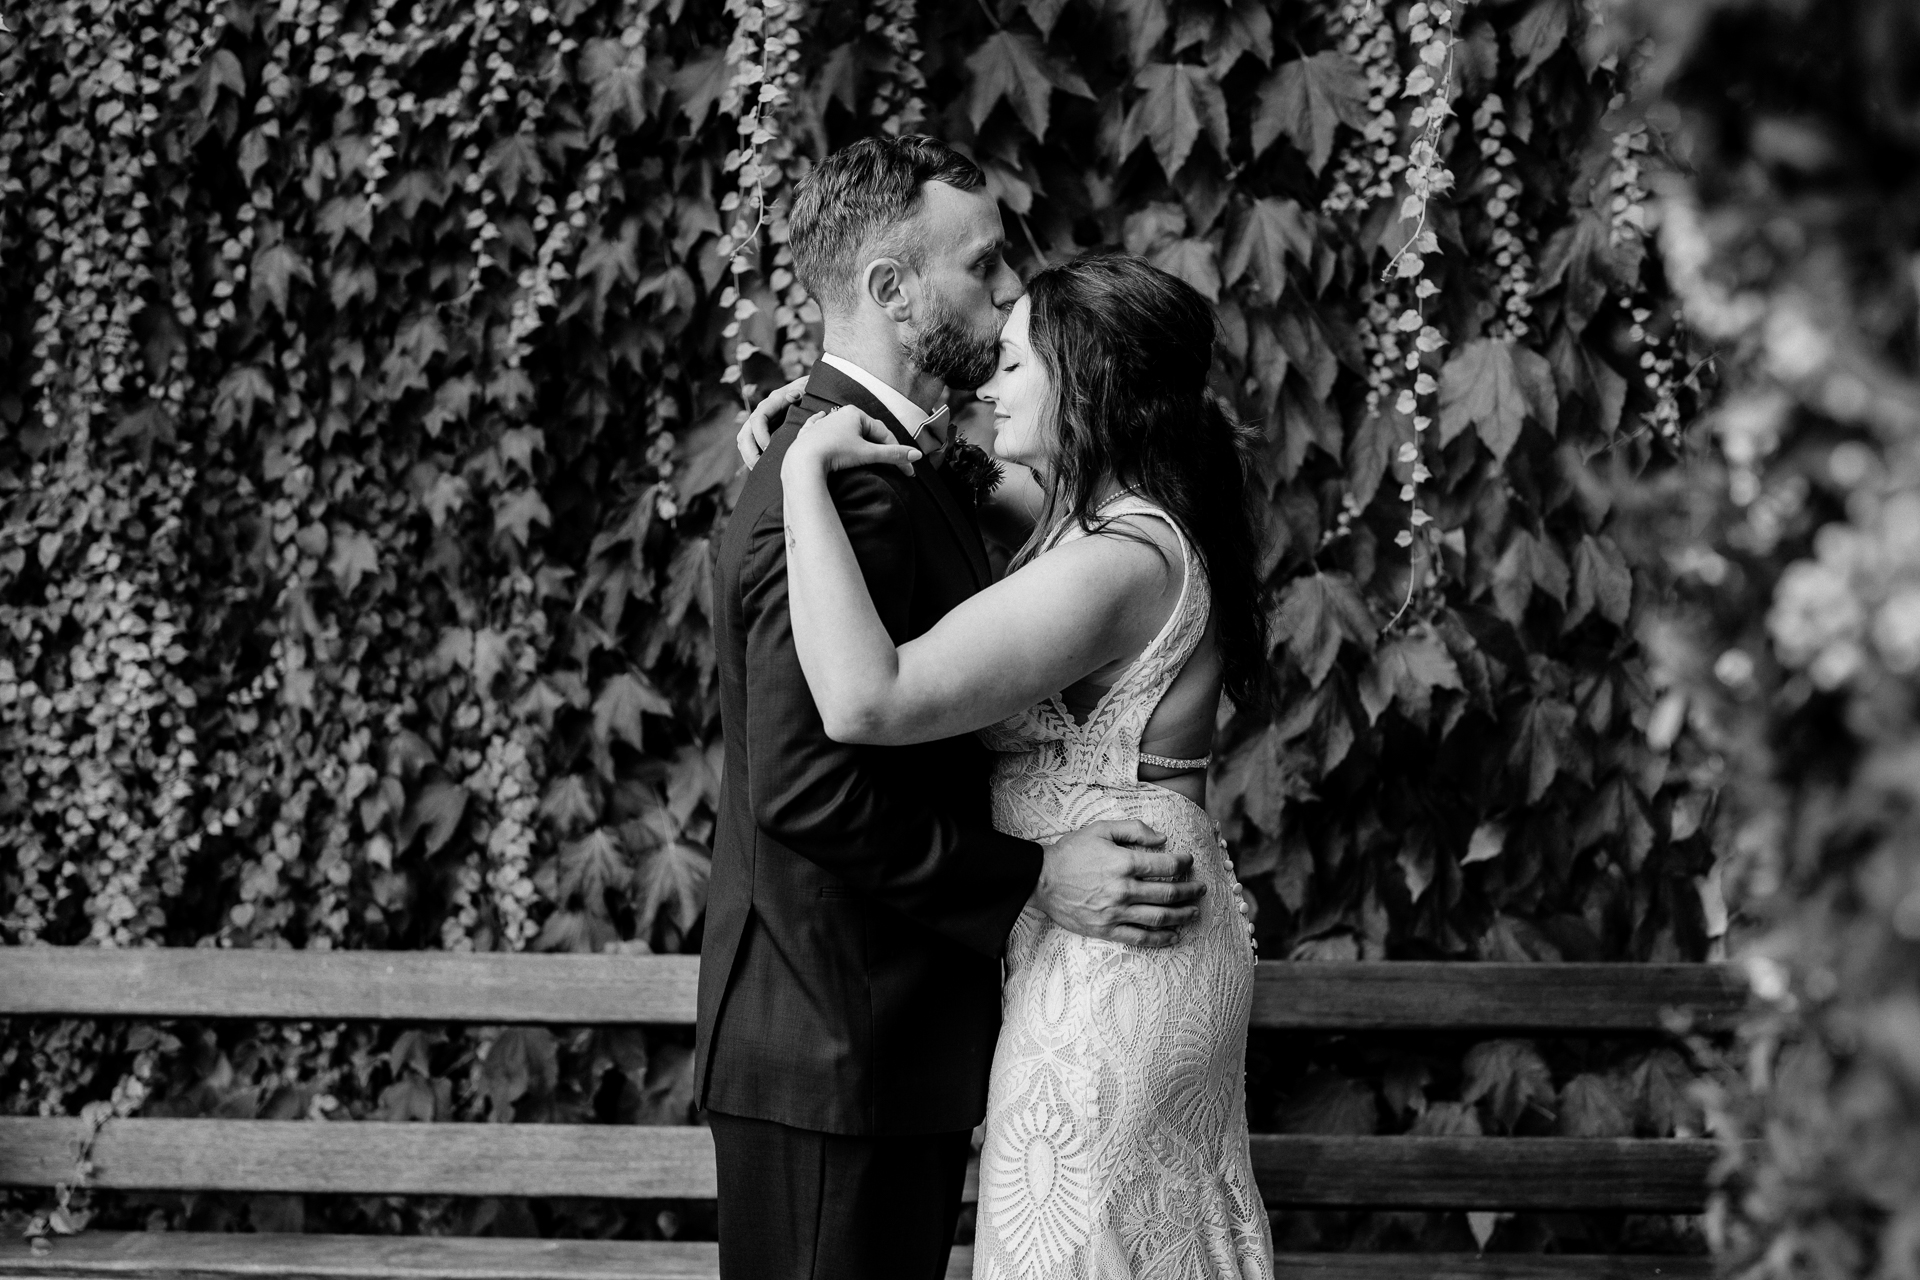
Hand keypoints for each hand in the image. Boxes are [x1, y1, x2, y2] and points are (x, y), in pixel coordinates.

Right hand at [737, 374, 807, 468]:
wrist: (812, 392)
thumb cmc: (812, 392)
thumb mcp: (807, 389)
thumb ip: (801, 392)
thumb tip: (793, 396)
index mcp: (772, 402)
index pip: (758, 419)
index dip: (760, 435)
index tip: (769, 448)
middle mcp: (763, 413)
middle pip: (745, 433)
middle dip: (750, 452)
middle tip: (760, 466)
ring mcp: (761, 423)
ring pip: (744, 441)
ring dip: (749, 457)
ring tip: (759, 471)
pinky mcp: (763, 433)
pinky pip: (750, 447)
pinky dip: (752, 458)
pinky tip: (762, 469)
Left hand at [781, 405, 921, 482]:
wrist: (803, 461)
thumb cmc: (836, 453)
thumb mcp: (868, 454)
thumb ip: (893, 454)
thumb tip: (917, 456)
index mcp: (855, 413)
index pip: (883, 433)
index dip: (897, 451)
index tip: (906, 469)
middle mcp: (838, 413)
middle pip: (866, 431)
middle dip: (878, 445)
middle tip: (889, 462)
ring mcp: (822, 422)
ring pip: (845, 429)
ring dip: (855, 437)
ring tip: (865, 450)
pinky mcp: (809, 433)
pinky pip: (819, 427)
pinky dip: (825, 429)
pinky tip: (823, 423)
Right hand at [1033, 820, 1203, 948]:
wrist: (1041, 879)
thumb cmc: (1071, 852)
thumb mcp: (1100, 829)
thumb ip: (1134, 829)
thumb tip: (1162, 839)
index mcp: (1124, 863)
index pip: (1166, 864)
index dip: (1183, 862)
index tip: (1188, 861)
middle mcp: (1124, 890)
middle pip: (1169, 893)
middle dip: (1190, 891)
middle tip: (1201, 889)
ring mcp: (1116, 913)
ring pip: (1159, 917)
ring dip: (1182, 915)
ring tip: (1194, 912)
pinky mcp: (1106, 929)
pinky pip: (1140, 938)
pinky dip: (1161, 938)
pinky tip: (1174, 935)